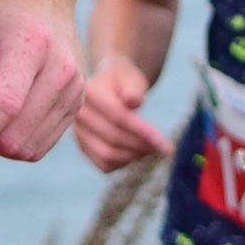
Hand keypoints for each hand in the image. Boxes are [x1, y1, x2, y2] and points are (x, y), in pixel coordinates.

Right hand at [72, 54, 172, 171]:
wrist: (110, 87)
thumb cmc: (125, 82)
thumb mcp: (132, 79)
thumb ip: (133, 89)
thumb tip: (132, 101)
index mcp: (88, 92)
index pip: (117, 116)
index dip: (142, 132)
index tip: (165, 144)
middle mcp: (78, 114)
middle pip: (112, 138)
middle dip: (141, 146)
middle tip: (163, 148)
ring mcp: (78, 132)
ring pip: (107, 155)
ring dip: (134, 156)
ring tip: (151, 149)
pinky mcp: (83, 147)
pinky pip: (104, 165)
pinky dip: (124, 163)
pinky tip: (136, 152)